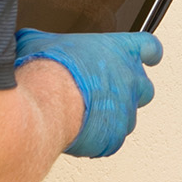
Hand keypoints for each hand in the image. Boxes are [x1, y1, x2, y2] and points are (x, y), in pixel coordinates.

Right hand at [13, 29, 162, 156]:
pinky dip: (98, 139)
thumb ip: (47, 40)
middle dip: (129, 92)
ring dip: (112, 118)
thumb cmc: (49, 69)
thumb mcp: (41, 40)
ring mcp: (125, 111)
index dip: (148, 53)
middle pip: (144, 88)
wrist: (47, 101)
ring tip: (87, 117)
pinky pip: (111, 140)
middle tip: (107, 94)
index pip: (148, 47)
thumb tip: (31, 40)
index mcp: (119, 50)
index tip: (150, 56)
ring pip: (128, 117)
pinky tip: (79, 133)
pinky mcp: (114, 137)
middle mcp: (129, 80)